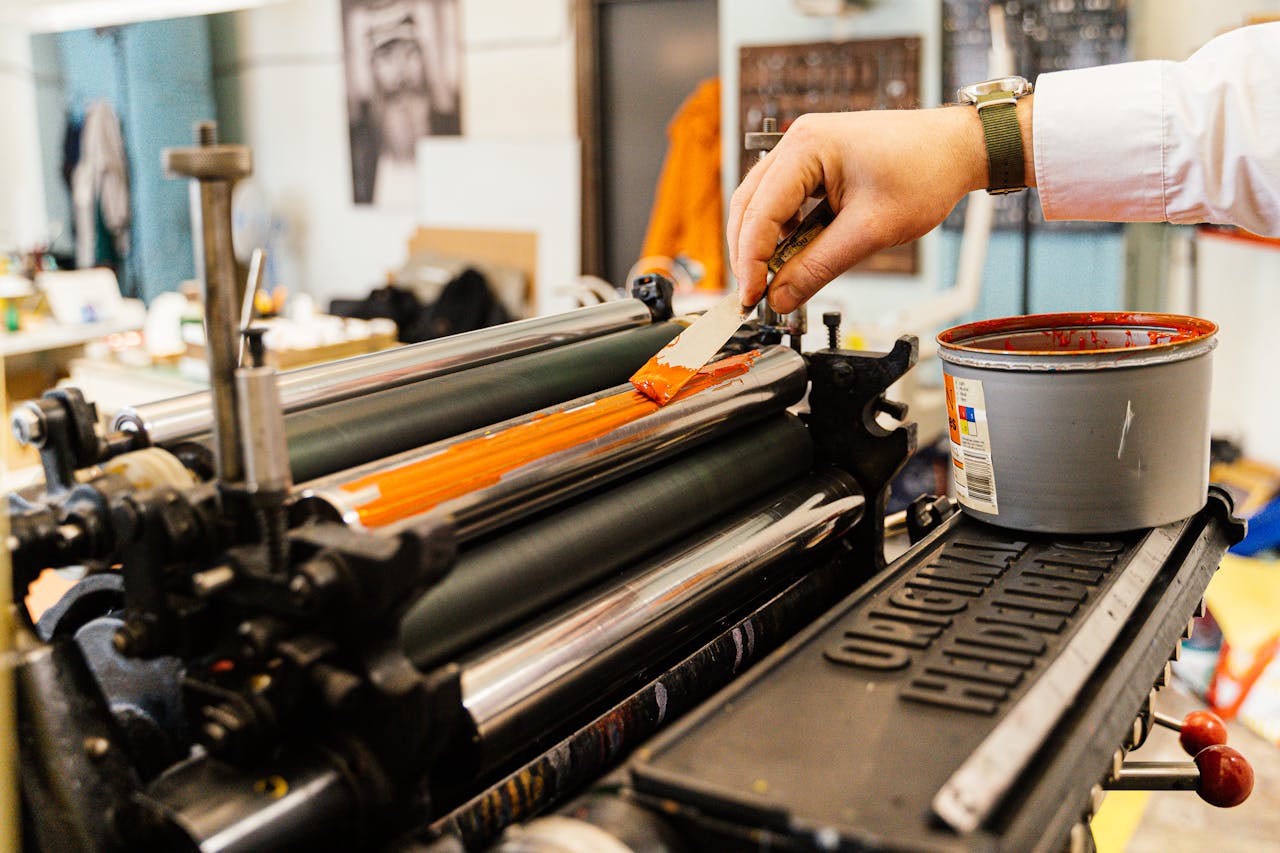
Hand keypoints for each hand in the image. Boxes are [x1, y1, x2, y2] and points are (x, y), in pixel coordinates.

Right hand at [728, 103, 1027, 312]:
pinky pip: (783, 200)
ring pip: (762, 204)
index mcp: (806, 146)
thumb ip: (818, 268)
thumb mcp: (870, 231)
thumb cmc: (926, 172)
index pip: (759, 213)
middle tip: (756, 296)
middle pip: (749, 206)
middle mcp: (797, 140)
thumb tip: (780, 297)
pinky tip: (795, 254)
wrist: (958, 149)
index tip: (752, 298)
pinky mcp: (814, 162)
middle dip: (750, 254)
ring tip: (775, 280)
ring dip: (764, 244)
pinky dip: (783, 231)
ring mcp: (804, 149)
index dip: (750, 262)